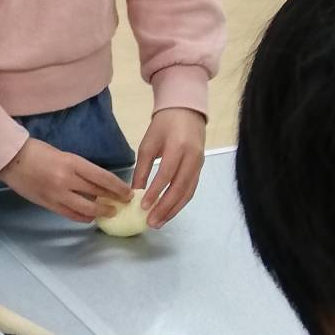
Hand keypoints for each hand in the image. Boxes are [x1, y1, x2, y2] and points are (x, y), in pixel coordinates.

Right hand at [0, 138, 132, 223]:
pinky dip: (82, 217)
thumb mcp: (63, 155)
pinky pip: (70, 214)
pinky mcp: (48, 204)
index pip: (103, 178)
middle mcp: (67, 180)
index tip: (128, 193)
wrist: (11, 159)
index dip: (118, 188)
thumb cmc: (37, 152)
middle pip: (97, 194)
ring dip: (100, 212)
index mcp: (73, 163)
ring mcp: (57, 194)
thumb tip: (96, 183)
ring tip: (110, 213)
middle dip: (113, 200)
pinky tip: (90, 217)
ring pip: (85, 208)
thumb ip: (79, 169)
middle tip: (123, 205)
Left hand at [133, 108, 205, 226]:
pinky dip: (180, 203)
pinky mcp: (200, 169)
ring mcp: (199, 164)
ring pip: (188, 192)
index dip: (156, 192)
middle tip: (152, 222)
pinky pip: (191, 189)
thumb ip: (142, 169)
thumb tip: (134, 193)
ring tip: (159, 222)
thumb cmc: (163, 127)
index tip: (143, 206)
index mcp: (178, 147)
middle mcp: (192, 157)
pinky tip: (169, 212)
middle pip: (180, 187)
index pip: (167, 174)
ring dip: (174, 209)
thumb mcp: (148, 144)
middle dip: (165, 207)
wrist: (186, 112)